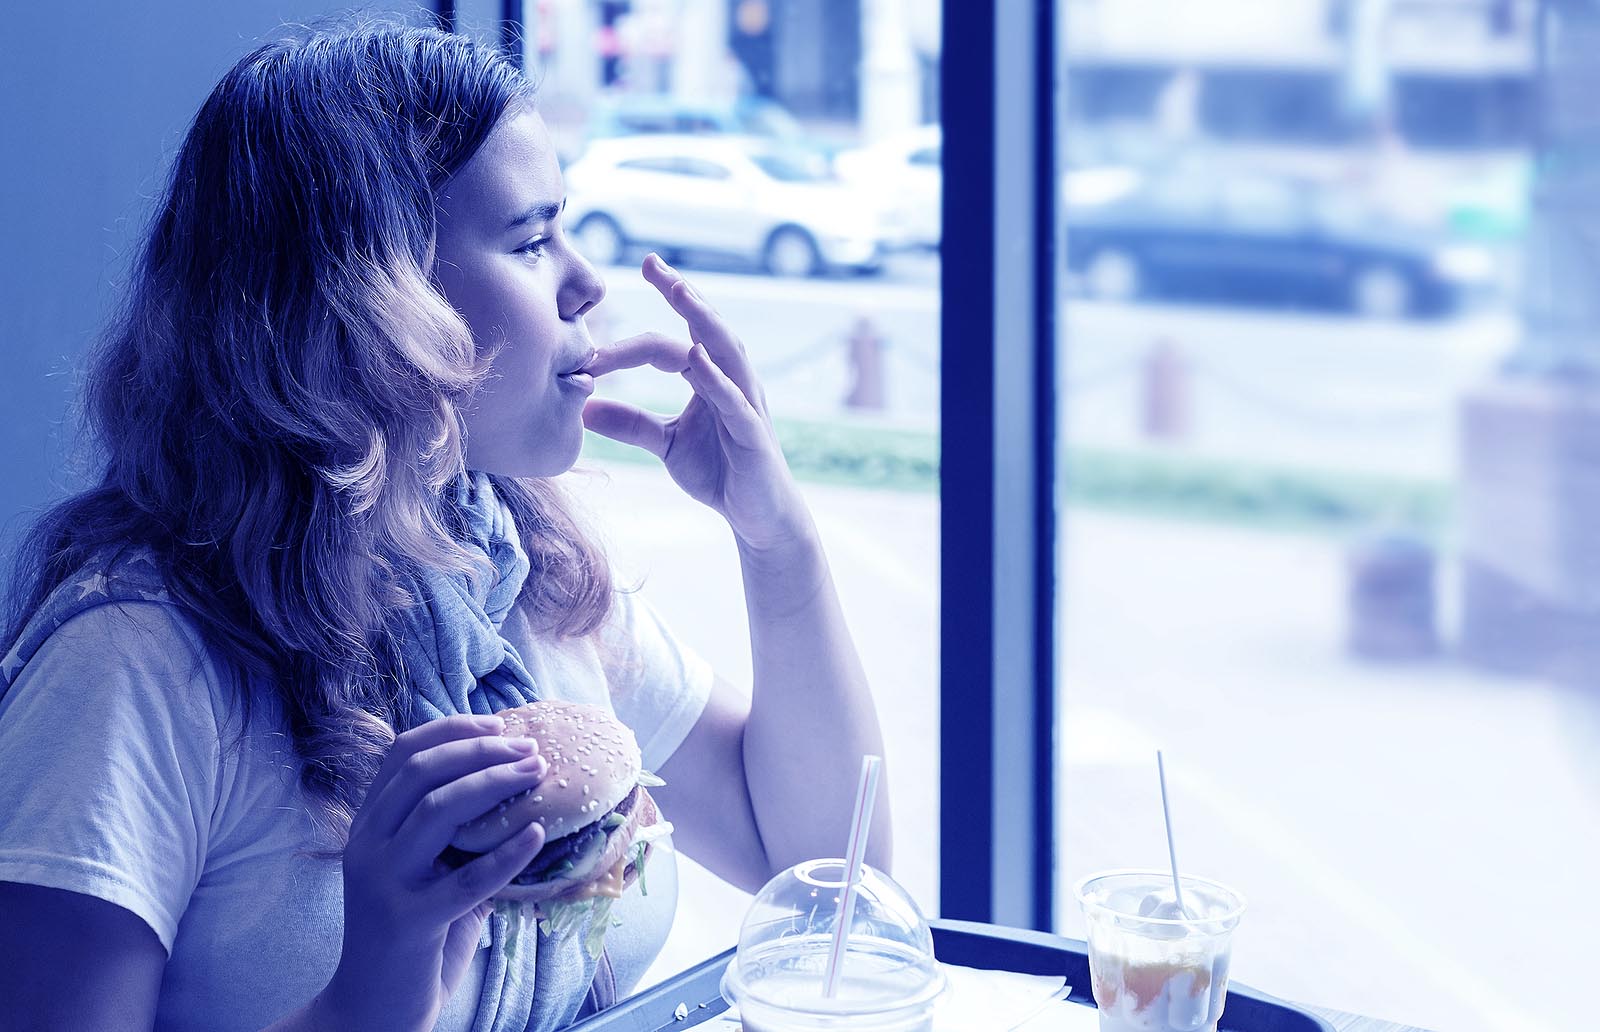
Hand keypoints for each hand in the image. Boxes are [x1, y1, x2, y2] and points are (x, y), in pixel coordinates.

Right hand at [320, 715, 549, 1031]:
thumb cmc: (413, 936)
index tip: (501, 724)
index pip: (402, 753)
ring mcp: (384, 882)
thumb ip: (451, 832)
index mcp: (368, 826)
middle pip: (420, 771)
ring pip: (437, 809)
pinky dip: (508, 852)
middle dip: (481, 750)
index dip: (452, 729)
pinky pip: (467, 880)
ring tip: (537, 775)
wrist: (372, 1010)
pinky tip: (538, 833)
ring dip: (495, 783)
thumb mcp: (424, 871)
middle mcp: (367, 846)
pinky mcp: (409, 922)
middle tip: (530, 750)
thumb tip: (514, 782)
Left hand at [581, 254, 812, 552]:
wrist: (758, 516)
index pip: (671, 343)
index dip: (635, 338)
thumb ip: (631, 424)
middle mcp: (731, 381)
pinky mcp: (753, 433)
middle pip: (706, 328)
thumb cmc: (720, 473)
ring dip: (703, 320)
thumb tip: (584, 409)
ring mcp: (746, 403)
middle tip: (653, 264)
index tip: (604, 327)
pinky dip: (717, 378)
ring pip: (727, 351)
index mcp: (709, 379)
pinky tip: (697, 359)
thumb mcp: (666, 444)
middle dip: (681, 294)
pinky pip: (735, 400)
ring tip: (680, 292)